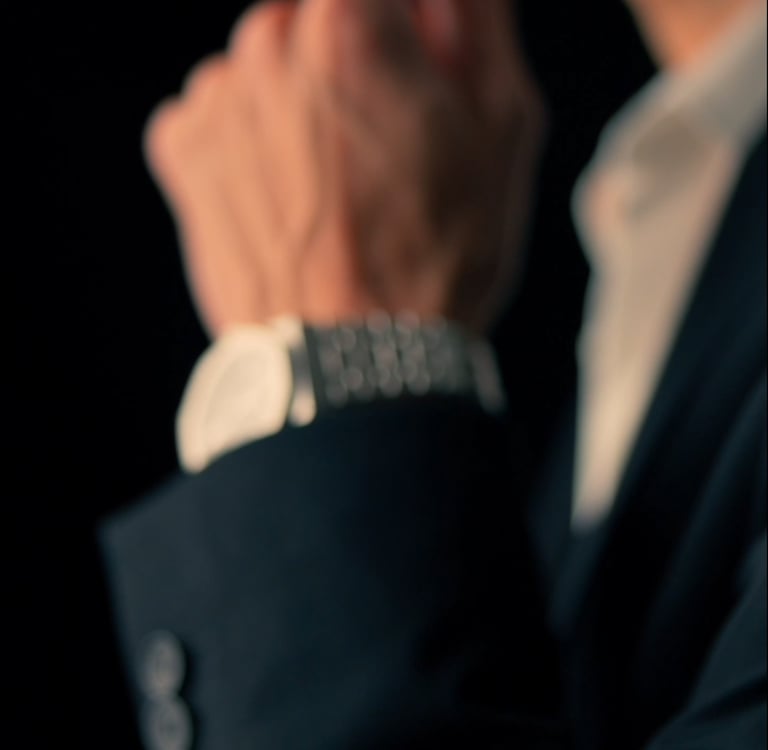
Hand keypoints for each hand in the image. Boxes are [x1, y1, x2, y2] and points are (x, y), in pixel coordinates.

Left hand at [144, 0, 544, 336]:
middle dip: (355, 58)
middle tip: (385, 140)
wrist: (352, 360)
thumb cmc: (436, 254)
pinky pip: (222, 112)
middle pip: (321, 16)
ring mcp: (216, 99)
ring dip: (302, 100)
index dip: (407, 27)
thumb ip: (476, 22)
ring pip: (270, 64)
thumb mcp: (501, 128)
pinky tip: (290, 197)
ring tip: (336, 184)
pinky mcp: (183, 152)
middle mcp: (268, 43)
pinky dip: (254, 139)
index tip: (417, 68)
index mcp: (352, 23)